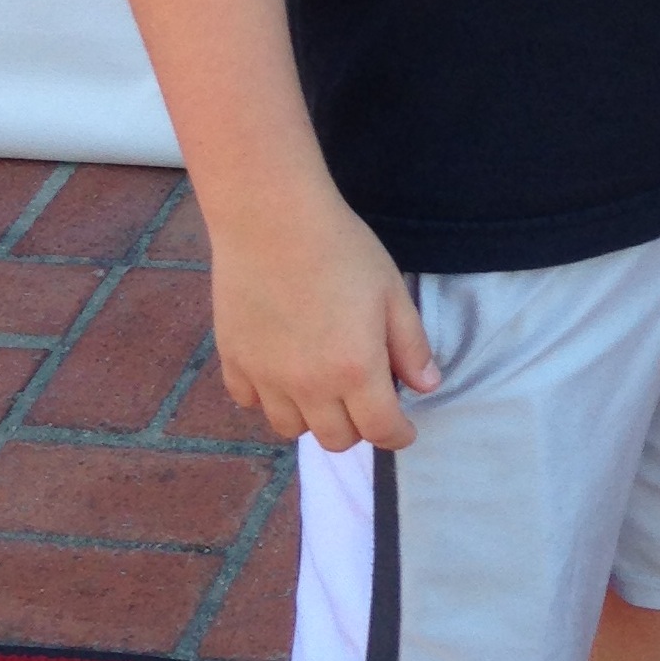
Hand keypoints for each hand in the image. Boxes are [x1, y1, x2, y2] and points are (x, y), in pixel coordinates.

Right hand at [209, 187, 440, 451]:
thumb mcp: (391, 293)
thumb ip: (410, 346)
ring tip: (323, 389)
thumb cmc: (342, 249)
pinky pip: (250, 402)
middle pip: (336, 439)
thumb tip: (426, 387)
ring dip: (312, 418)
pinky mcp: (233, 361)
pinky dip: (269, 398)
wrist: (272, 221)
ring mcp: (266, 377)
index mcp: (355, 371)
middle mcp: (309, 386)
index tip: (404, 428)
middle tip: (365, 401)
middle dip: (359, 429)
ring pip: (290, 429)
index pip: (381, 430)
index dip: (399, 435)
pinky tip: (281, 373)